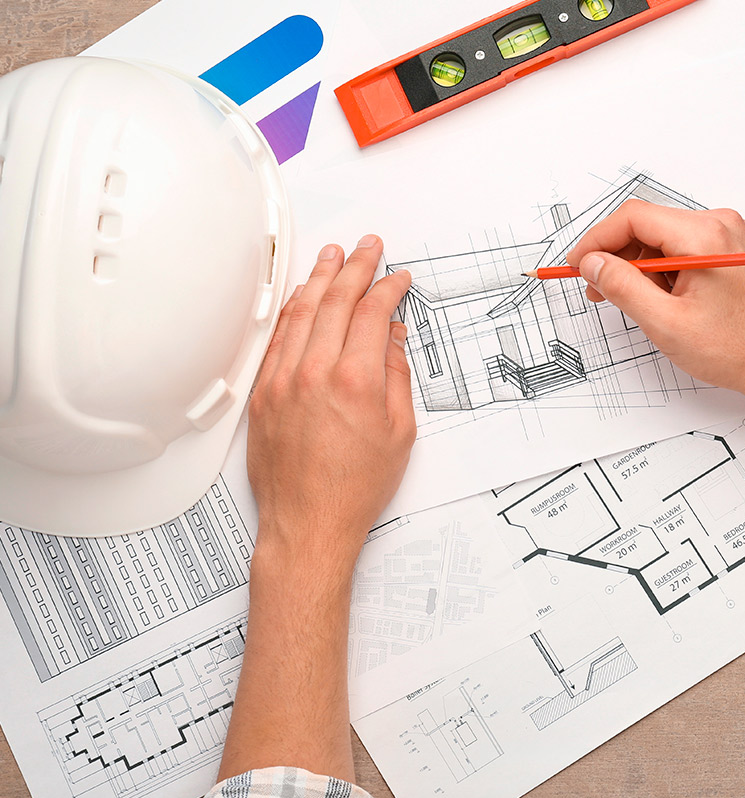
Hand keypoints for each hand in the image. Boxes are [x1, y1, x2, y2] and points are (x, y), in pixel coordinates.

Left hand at [246, 236, 415, 579]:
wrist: (309, 522)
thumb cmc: (355, 487)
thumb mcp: (400, 433)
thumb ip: (397, 378)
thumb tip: (393, 340)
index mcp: (356, 381)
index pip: (372, 313)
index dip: (388, 288)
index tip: (398, 279)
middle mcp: (315, 373)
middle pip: (336, 301)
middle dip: (356, 267)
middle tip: (369, 247)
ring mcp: (284, 380)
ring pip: (302, 312)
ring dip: (320, 278)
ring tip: (333, 256)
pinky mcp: (263, 393)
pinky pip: (278, 338)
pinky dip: (293, 310)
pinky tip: (303, 297)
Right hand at [566, 202, 744, 400]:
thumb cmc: (736, 349)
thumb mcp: (666, 323)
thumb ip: (622, 288)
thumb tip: (593, 264)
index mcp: (706, 237)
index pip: (634, 218)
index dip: (597, 241)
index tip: (578, 264)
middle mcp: (720, 226)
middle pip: (648, 225)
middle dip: (617, 257)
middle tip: (597, 289)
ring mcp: (728, 236)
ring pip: (663, 238)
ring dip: (639, 267)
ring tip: (635, 303)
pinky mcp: (730, 249)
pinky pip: (682, 248)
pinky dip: (662, 270)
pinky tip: (661, 298)